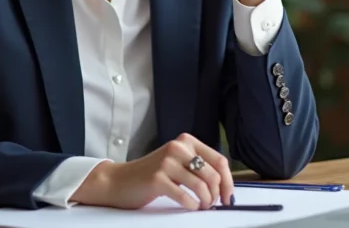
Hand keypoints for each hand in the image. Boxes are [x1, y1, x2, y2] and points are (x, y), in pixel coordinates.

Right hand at [72, 133, 234, 209]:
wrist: (119, 181)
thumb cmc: (152, 174)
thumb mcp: (177, 162)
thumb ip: (198, 167)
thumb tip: (225, 185)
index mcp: (186, 141)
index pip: (219, 160)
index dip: (228, 181)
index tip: (228, 196)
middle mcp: (177, 147)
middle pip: (213, 174)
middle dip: (217, 195)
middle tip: (211, 204)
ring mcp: (167, 162)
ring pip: (201, 186)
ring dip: (205, 202)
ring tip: (201, 206)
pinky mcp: (158, 178)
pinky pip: (185, 196)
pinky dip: (192, 205)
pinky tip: (190, 206)